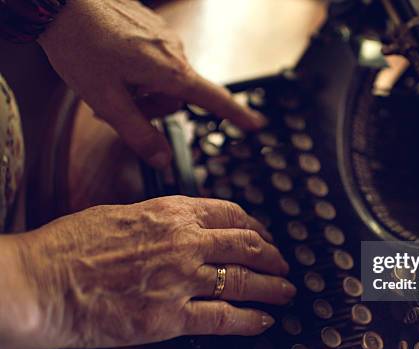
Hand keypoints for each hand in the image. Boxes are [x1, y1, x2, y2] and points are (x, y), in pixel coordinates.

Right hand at [13, 196, 293, 348]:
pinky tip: (263, 321)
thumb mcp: (122, 214)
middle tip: (282, 263)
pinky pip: (225, 318)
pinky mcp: (172, 317)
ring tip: (286, 291)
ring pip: (245, 280)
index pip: (231, 214)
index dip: (256, 226)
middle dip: (272, 256)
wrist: (42, 281)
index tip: (263, 235)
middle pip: (247, 245)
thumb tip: (182, 224)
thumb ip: (160, 219)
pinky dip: (251, 320)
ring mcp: (182, 280)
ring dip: (273, 287)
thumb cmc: (71, 247)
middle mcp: (185, 242)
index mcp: (172, 213)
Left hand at [37, 0, 265, 168]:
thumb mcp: (106, 100)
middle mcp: (174, 51)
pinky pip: (153, 59)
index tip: (257, 125)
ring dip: (141, 90)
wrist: (60, 1)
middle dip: (150, 109)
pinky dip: (137, 71)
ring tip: (107, 84)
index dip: (236, 115)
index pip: (213, 98)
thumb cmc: (80, 45)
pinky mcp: (151, 27)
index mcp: (170, 71)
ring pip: (163, 79)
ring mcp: (163, 36)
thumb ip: (138, 134)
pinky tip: (110, 64)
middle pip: (176, 97)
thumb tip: (162, 160)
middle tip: (115, 108)